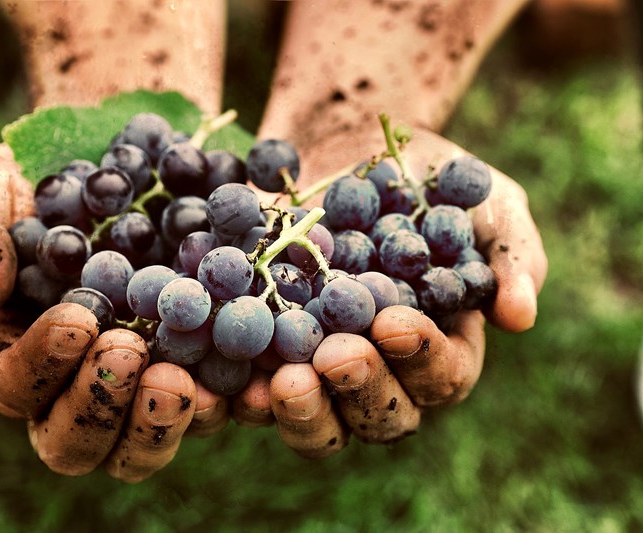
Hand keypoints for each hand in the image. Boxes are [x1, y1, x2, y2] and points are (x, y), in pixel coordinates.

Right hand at [0, 144, 238, 481]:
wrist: (128, 155)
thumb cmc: (46, 173)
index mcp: (18, 353)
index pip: (13, 386)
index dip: (40, 365)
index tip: (79, 319)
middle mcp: (77, 383)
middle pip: (74, 443)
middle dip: (98, 407)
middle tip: (130, 353)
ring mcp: (142, 384)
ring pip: (141, 448)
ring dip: (159, 426)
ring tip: (183, 380)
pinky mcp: (202, 370)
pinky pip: (215, 410)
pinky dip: (231, 406)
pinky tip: (251, 381)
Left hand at [265, 128, 546, 455]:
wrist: (349, 145)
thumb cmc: (428, 178)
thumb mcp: (485, 202)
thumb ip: (511, 255)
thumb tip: (520, 317)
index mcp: (441, 347)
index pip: (442, 376)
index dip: (422, 358)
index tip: (394, 322)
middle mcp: (382, 370)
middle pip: (379, 415)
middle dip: (359, 389)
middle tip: (336, 356)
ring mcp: (321, 364)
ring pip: (317, 417)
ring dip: (301, 410)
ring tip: (282, 382)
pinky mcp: (267, 347)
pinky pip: (253, 385)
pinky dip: (240, 391)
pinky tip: (228, 377)